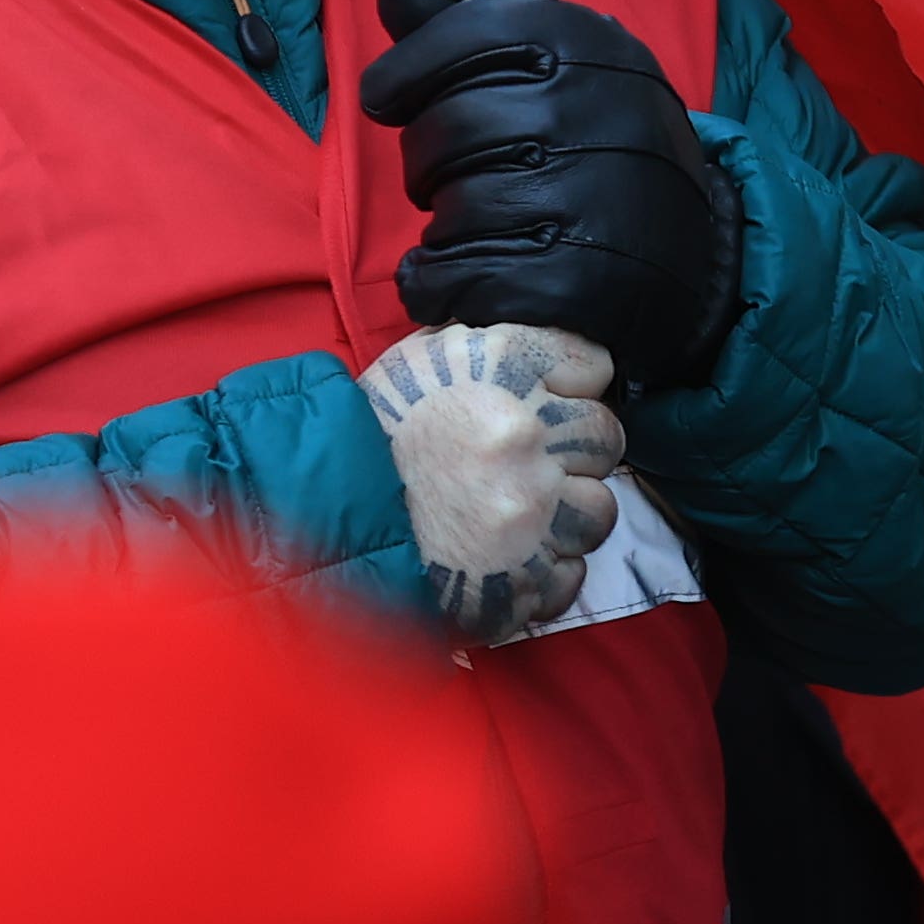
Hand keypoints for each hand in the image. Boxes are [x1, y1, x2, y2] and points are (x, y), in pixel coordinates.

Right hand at [357, 323, 625, 646]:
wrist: (319, 515)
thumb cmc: (370, 431)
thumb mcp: (422, 358)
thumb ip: (489, 345)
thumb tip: (541, 351)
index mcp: (506, 367)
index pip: (593, 366)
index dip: (575, 384)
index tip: (555, 398)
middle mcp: (528, 435)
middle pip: (605, 437)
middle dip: (575, 450)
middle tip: (534, 460)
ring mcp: (532, 512)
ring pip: (600, 509)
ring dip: (569, 512)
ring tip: (524, 513)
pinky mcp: (523, 578)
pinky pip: (570, 575)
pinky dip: (545, 570)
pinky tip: (510, 556)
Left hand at [359, 0, 740, 391]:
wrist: (694, 250)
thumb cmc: (601, 146)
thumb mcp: (564, 69)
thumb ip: (472, 33)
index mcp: (593, 48)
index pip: (474, 32)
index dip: (410, 66)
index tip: (384, 96)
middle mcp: (597, 113)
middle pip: (449, 127)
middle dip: (428, 161)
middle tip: (449, 177)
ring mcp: (592, 198)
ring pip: (453, 206)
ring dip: (443, 227)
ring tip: (476, 228)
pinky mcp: (578, 280)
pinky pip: (461, 275)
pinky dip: (435, 282)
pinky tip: (449, 279)